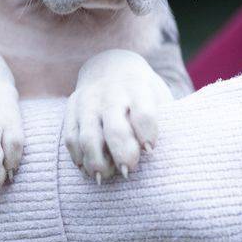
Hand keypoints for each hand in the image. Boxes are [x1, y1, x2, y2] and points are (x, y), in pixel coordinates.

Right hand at [64, 49, 172, 181]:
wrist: (110, 64)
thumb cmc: (143, 92)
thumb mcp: (157, 96)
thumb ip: (163, 121)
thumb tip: (171, 158)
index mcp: (137, 87)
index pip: (143, 112)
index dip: (147, 133)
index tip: (150, 150)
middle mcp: (111, 93)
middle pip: (114, 128)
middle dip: (121, 153)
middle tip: (128, 172)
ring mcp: (88, 100)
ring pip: (88, 135)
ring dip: (96, 161)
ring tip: (104, 177)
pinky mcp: (72, 108)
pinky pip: (71, 136)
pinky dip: (78, 156)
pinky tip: (87, 168)